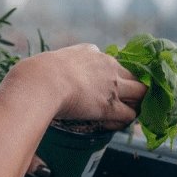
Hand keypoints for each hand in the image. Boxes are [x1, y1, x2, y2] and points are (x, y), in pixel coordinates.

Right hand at [27, 43, 145, 130]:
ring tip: (125, 114)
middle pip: (133, 75)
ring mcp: (112, 86)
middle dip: (132, 89)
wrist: (41, 83)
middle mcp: (107, 66)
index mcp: (91, 52)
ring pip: (140, 93)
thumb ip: (54, 66)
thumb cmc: (37, 73)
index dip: (111, 75)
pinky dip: (125, 121)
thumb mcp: (49, 61)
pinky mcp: (110, 106)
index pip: (111, 62)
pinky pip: (129, 115)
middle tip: (124, 101)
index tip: (104, 86)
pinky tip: (114, 124)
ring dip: (135, 104)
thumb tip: (39, 74)